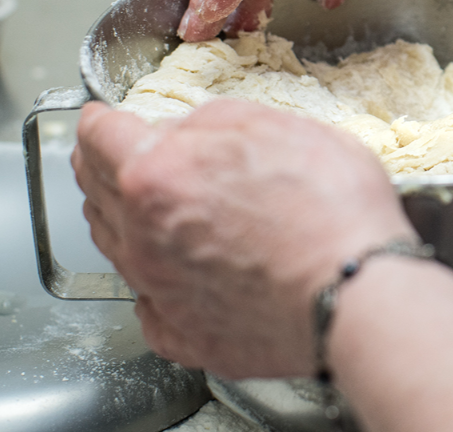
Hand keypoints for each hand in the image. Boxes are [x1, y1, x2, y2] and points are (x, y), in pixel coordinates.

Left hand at [72, 99, 414, 378]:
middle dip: (97, 167)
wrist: (356, 294)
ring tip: (132, 206)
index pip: (101, 138)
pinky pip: (147, 306)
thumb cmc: (332, 212)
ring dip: (116, 218)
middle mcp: (145, 236)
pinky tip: (163, 276)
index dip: (96, 120)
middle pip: (97, 193)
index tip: (96, 117)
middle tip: (105, 155)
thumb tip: (187, 129)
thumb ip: (216, 120)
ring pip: (115, 248)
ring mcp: (161, 291)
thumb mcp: (280, 126)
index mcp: (158, 176)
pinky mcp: (186, 334)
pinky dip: (147, 284)